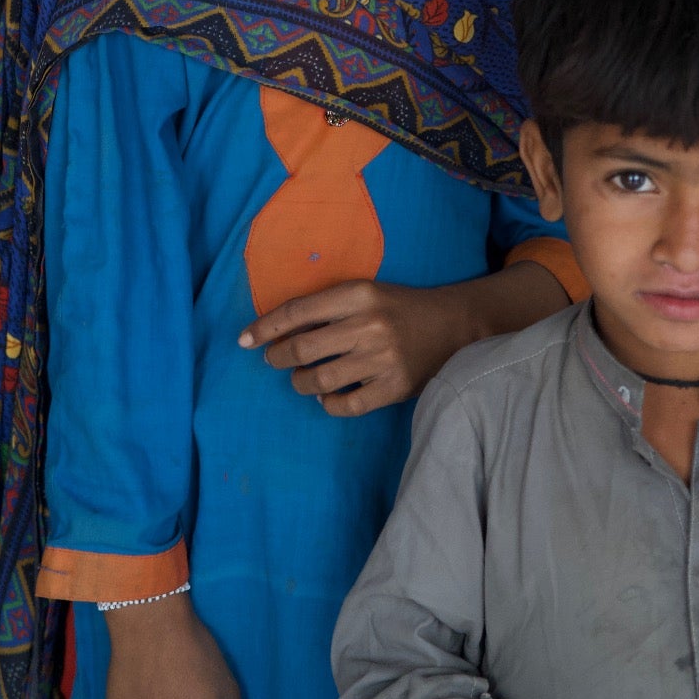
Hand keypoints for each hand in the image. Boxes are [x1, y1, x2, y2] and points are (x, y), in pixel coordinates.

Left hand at [240, 261, 568, 416]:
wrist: (455, 326)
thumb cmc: (401, 308)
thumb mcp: (367, 293)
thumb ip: (328, 307)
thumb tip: (276, 331)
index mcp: (359, 294)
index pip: (298, 311)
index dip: (265, 327)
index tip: (243, 340)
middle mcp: (368, 325)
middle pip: (301, 348)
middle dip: (277, 357)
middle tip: (274, 360)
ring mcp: (382, 359)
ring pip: (318, 379)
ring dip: (300, 382)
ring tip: (302, 379)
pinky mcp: (394, 388)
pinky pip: (346, 405)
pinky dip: (329, 403)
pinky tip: (328, 395)